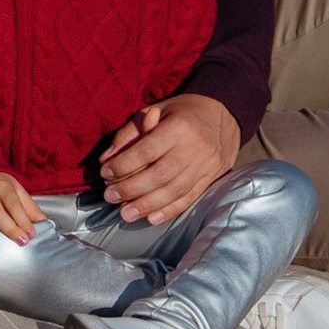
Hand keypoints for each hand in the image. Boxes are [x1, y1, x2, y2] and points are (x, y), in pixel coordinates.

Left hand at [98, 94, 240, 225]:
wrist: (223, 114)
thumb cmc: (182, 112)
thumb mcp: (155, 110)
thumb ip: (130, 133)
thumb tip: (107, 158)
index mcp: (179, 127)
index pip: (147, 151)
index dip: (123, 164)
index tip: (105, 173)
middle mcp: (195, 148)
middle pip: (160, 174)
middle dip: (131, 188)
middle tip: (110, 196)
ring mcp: (206, 166)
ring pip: (174, 191)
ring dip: (147, 205)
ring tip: (125, 213)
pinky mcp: (211, 179)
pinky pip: (190, 198)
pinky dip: (169, 211)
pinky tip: (151, 218)